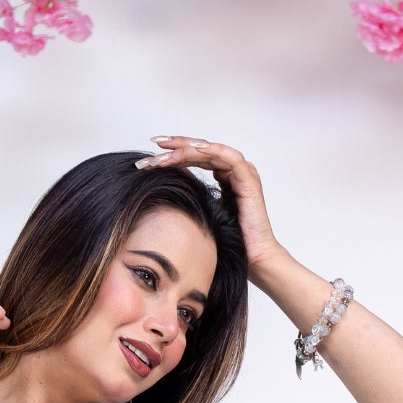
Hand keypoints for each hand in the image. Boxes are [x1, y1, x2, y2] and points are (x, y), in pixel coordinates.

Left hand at [135, 136, 280, 274]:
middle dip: (176, 146)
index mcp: (224, 177)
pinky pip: (230, 159)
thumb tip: (167, 187)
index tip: (150, 157)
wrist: (252, 259)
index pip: (196, 157)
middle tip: (154, 144)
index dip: (173, 153)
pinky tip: (193, 150)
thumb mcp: (202, 214)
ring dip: (187, 149)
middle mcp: (234, 171)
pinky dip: (212, 152)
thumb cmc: (229, 242)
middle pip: (202, 150)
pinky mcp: (249, 181)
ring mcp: (243, 174)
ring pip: (212, 151)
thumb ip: (192, 196)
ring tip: (165, 151)